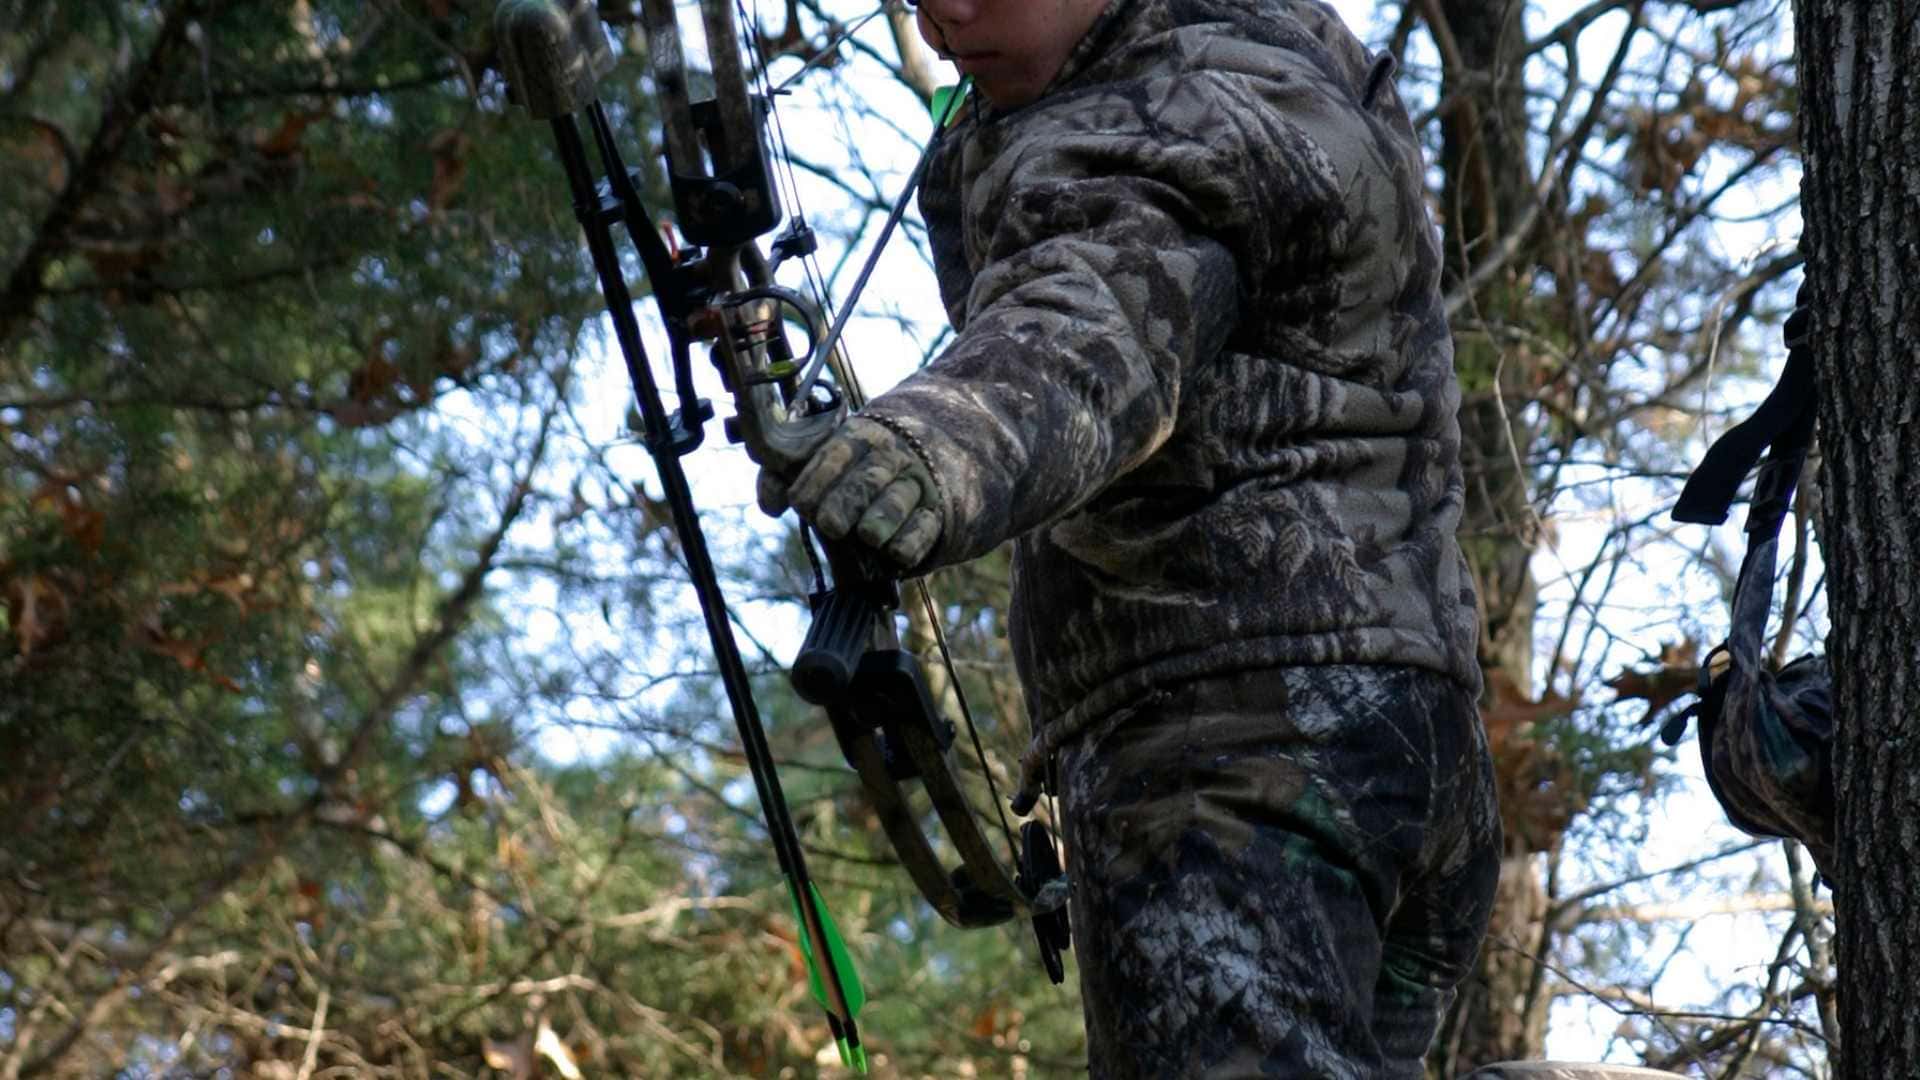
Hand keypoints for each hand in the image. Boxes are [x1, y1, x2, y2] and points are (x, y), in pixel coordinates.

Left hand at [757, 416, 942, 569]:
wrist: (931, 453)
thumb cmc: (858, 466)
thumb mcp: (825, 458)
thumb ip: (785, 475)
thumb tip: (771, 506)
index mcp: (859, 436)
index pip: (836, 453)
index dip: (815, 480)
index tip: (800, 504)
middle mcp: (890, 456)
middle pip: (867, 478)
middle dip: (846, 501)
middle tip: (829, 524)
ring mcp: (917, 483)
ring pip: (899, 500)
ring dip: (882, 519)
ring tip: (867, 535)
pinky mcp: (937, 512)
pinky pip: (926, 527)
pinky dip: (911, 541)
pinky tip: (896, 553)